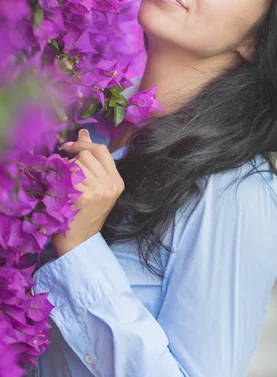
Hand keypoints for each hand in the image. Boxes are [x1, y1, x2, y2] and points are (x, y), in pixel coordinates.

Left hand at [52, 129, 124, 257]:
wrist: (79, 243)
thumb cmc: (84, 214)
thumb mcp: (95, 187)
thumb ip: (92, 161)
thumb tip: (84, 133)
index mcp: (117, 182)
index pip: (101, 150)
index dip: (83, 144)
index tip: (68, 148)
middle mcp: (111, 185)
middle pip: (87, 154)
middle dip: (72, 160)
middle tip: (64, 173)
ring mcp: (99, 191)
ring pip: (77, 163)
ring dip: (66, 171)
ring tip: (65, 187)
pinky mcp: (84, 196)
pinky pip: (68, 175)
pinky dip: (60, 181)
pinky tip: (60, 192)